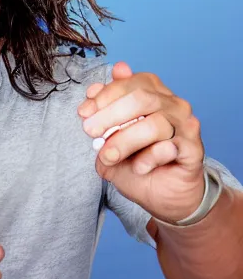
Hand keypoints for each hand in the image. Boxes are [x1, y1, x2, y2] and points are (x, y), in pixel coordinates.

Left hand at [77, 62, 205, 222]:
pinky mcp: (194, 149)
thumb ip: (101, 112)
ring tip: (108, 157)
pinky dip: (148, 158)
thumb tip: (92, 89)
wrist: (162, 195)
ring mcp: (185, 125)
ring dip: (124, 141)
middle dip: (110, 115)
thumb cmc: (135, 160)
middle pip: (141, 98)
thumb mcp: (109, 136)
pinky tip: (138, 167)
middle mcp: (172, 103)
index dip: (104, 96)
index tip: (83, 113)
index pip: (128, 83)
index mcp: (152, 92)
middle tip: (90, 132)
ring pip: (154, 124)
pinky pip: (169, 148)